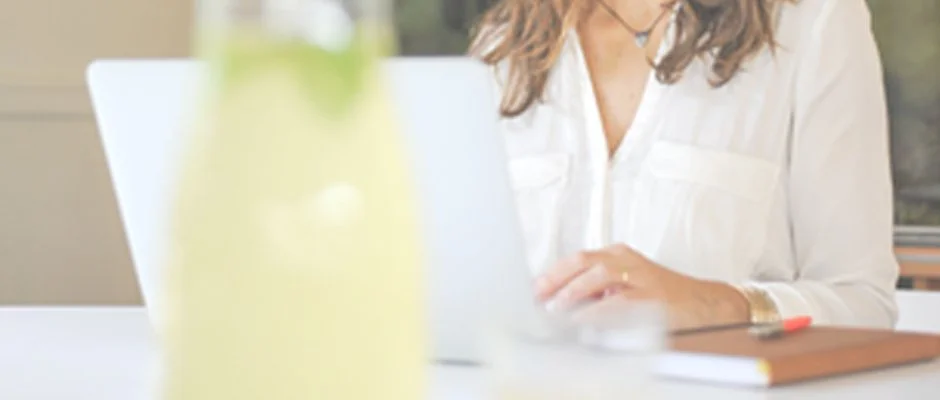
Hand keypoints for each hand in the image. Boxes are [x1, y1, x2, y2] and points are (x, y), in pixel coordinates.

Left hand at [535, 244, 749, 330]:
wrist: (706, 304)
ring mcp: (640, 276)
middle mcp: (626, 260)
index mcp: (616, 255)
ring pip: (599, 275)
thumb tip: (558, 305)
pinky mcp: (653, 296)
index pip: (576, 259)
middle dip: (556, 278)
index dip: (552, 273)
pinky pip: (620, 301)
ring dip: (573, 291)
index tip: (532, 289)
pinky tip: (584, 319)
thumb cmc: (662, 296)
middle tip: (537, 296)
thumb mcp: (623, 287)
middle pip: (583, 261)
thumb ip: (594, 293)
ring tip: (555, 308)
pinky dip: (599, 310)